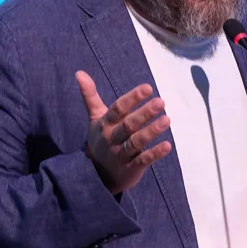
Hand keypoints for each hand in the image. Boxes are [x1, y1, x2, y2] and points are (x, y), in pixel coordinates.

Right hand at [76, 71, 172, 194]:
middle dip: (144, 113)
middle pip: (128, 125)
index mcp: (105, 124)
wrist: (97, 175)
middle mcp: (112, 138)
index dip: (132, 98)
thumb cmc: (102, 140)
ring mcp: (121, 154)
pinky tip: (167, 145)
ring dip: (151, 131)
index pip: (118, 109)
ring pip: (136, 142)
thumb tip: (79, 72)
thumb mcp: (95, 118)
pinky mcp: (131, 168)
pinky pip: (143, 160)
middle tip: (161, 102)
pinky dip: (154, 153)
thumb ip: (90, 96)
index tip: (148, 88)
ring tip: (167, 120)